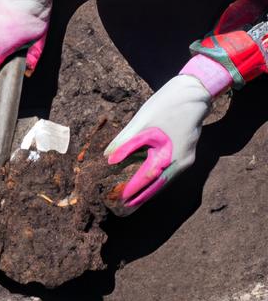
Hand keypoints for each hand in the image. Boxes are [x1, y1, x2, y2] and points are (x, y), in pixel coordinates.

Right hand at [0, 0, 55, 77]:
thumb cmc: (36, 14)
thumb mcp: (39, 38)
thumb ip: (33, 56)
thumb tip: (29, 71)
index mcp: (3, 45)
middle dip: (2, 44)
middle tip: (16, 37)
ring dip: (2, 27)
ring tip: (15, 19)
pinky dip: (0, 13)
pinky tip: (11, 8)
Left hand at [104, 75, 211, 211]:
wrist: (194, 92)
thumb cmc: (166, 105)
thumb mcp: (141, 123)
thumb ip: (125, 142)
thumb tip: (107, 159)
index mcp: (169, 156)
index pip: (146, 180)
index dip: (131, 190)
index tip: (117, 199)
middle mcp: (181, 163)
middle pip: (157, 186)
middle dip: (140, 198)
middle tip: (122, 208)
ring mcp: (186, 159)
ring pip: (164, 181)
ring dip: (148, 190)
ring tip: (131, 200)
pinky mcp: (185, 154)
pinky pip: (169, 172)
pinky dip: (155, 179)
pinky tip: (145, 182)